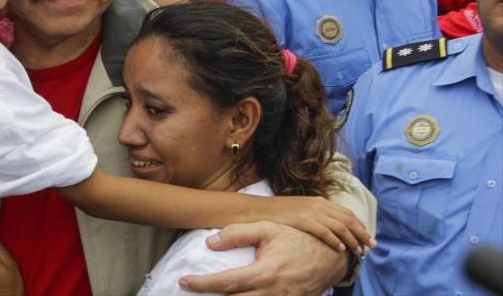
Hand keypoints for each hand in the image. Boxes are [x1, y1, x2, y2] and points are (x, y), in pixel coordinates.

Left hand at [179, 222, 348, 294]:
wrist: (333, 257)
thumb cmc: (299, 239)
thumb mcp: (270, 229)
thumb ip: (239, 233)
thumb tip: (210, 242)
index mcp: (265, 273)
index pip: (226, 283)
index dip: (202, 284)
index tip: (185, 281)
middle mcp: (272, 293)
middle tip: (191, 291)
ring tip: (210, 295)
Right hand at [262, 196, 374, 254]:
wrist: (258, 210)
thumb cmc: (278, 213)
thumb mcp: (300, 209)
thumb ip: (315, 214)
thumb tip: (329, 225)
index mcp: (319, 201)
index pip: (346, 213)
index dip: (360, 224)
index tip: (367, 235)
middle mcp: (318, 204)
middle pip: (348, 219)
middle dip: (362, 233)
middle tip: (371, 245)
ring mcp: (310, 212)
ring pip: (340, 226)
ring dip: (352, 239)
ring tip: (358, 251)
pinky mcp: (303, 220)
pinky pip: (324, 231)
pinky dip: (335, 240)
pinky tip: (341, 249)